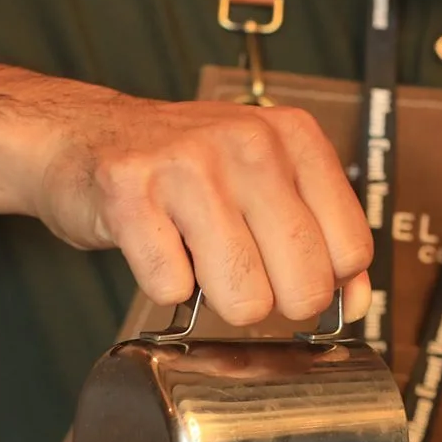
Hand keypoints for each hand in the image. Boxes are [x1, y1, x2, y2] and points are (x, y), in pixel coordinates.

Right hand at [26, 87, 371, 325]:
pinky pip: (170, 288)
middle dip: (275, 304)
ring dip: (218, 300)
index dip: (323, 282)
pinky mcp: (130, 190)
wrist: (84, 136)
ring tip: (199, 261)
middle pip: (303, 283)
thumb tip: (357, 305)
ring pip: (242, 297)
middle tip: (243, 278)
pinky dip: (163, 287)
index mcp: (295, 137)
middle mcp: (249, 142)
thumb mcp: (268, 184)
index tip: (293, 276)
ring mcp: (189, 163)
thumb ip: (321, 239)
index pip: (351, 249)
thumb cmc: (185, 170)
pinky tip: (158, 249)